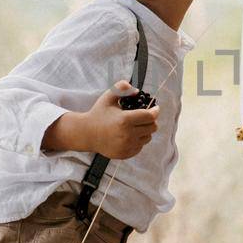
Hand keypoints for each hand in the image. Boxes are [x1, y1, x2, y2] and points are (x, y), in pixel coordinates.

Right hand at [45, 81, 159, 158]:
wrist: (86, 134)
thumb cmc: (98, 114)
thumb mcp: (108, 97)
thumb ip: (121, 88)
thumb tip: (136, 90)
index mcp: (125, 120)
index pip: (150, 116)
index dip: (155, 111)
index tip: (155, 108)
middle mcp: (127, 135)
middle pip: (152, 127)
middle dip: (151, 120)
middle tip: (146, 116)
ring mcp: (127, 146)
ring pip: (147, 137)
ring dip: (145, 130)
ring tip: (136, 126)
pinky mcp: (125, 154)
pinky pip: (140, 146)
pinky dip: (139, 140)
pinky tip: (130, 134)